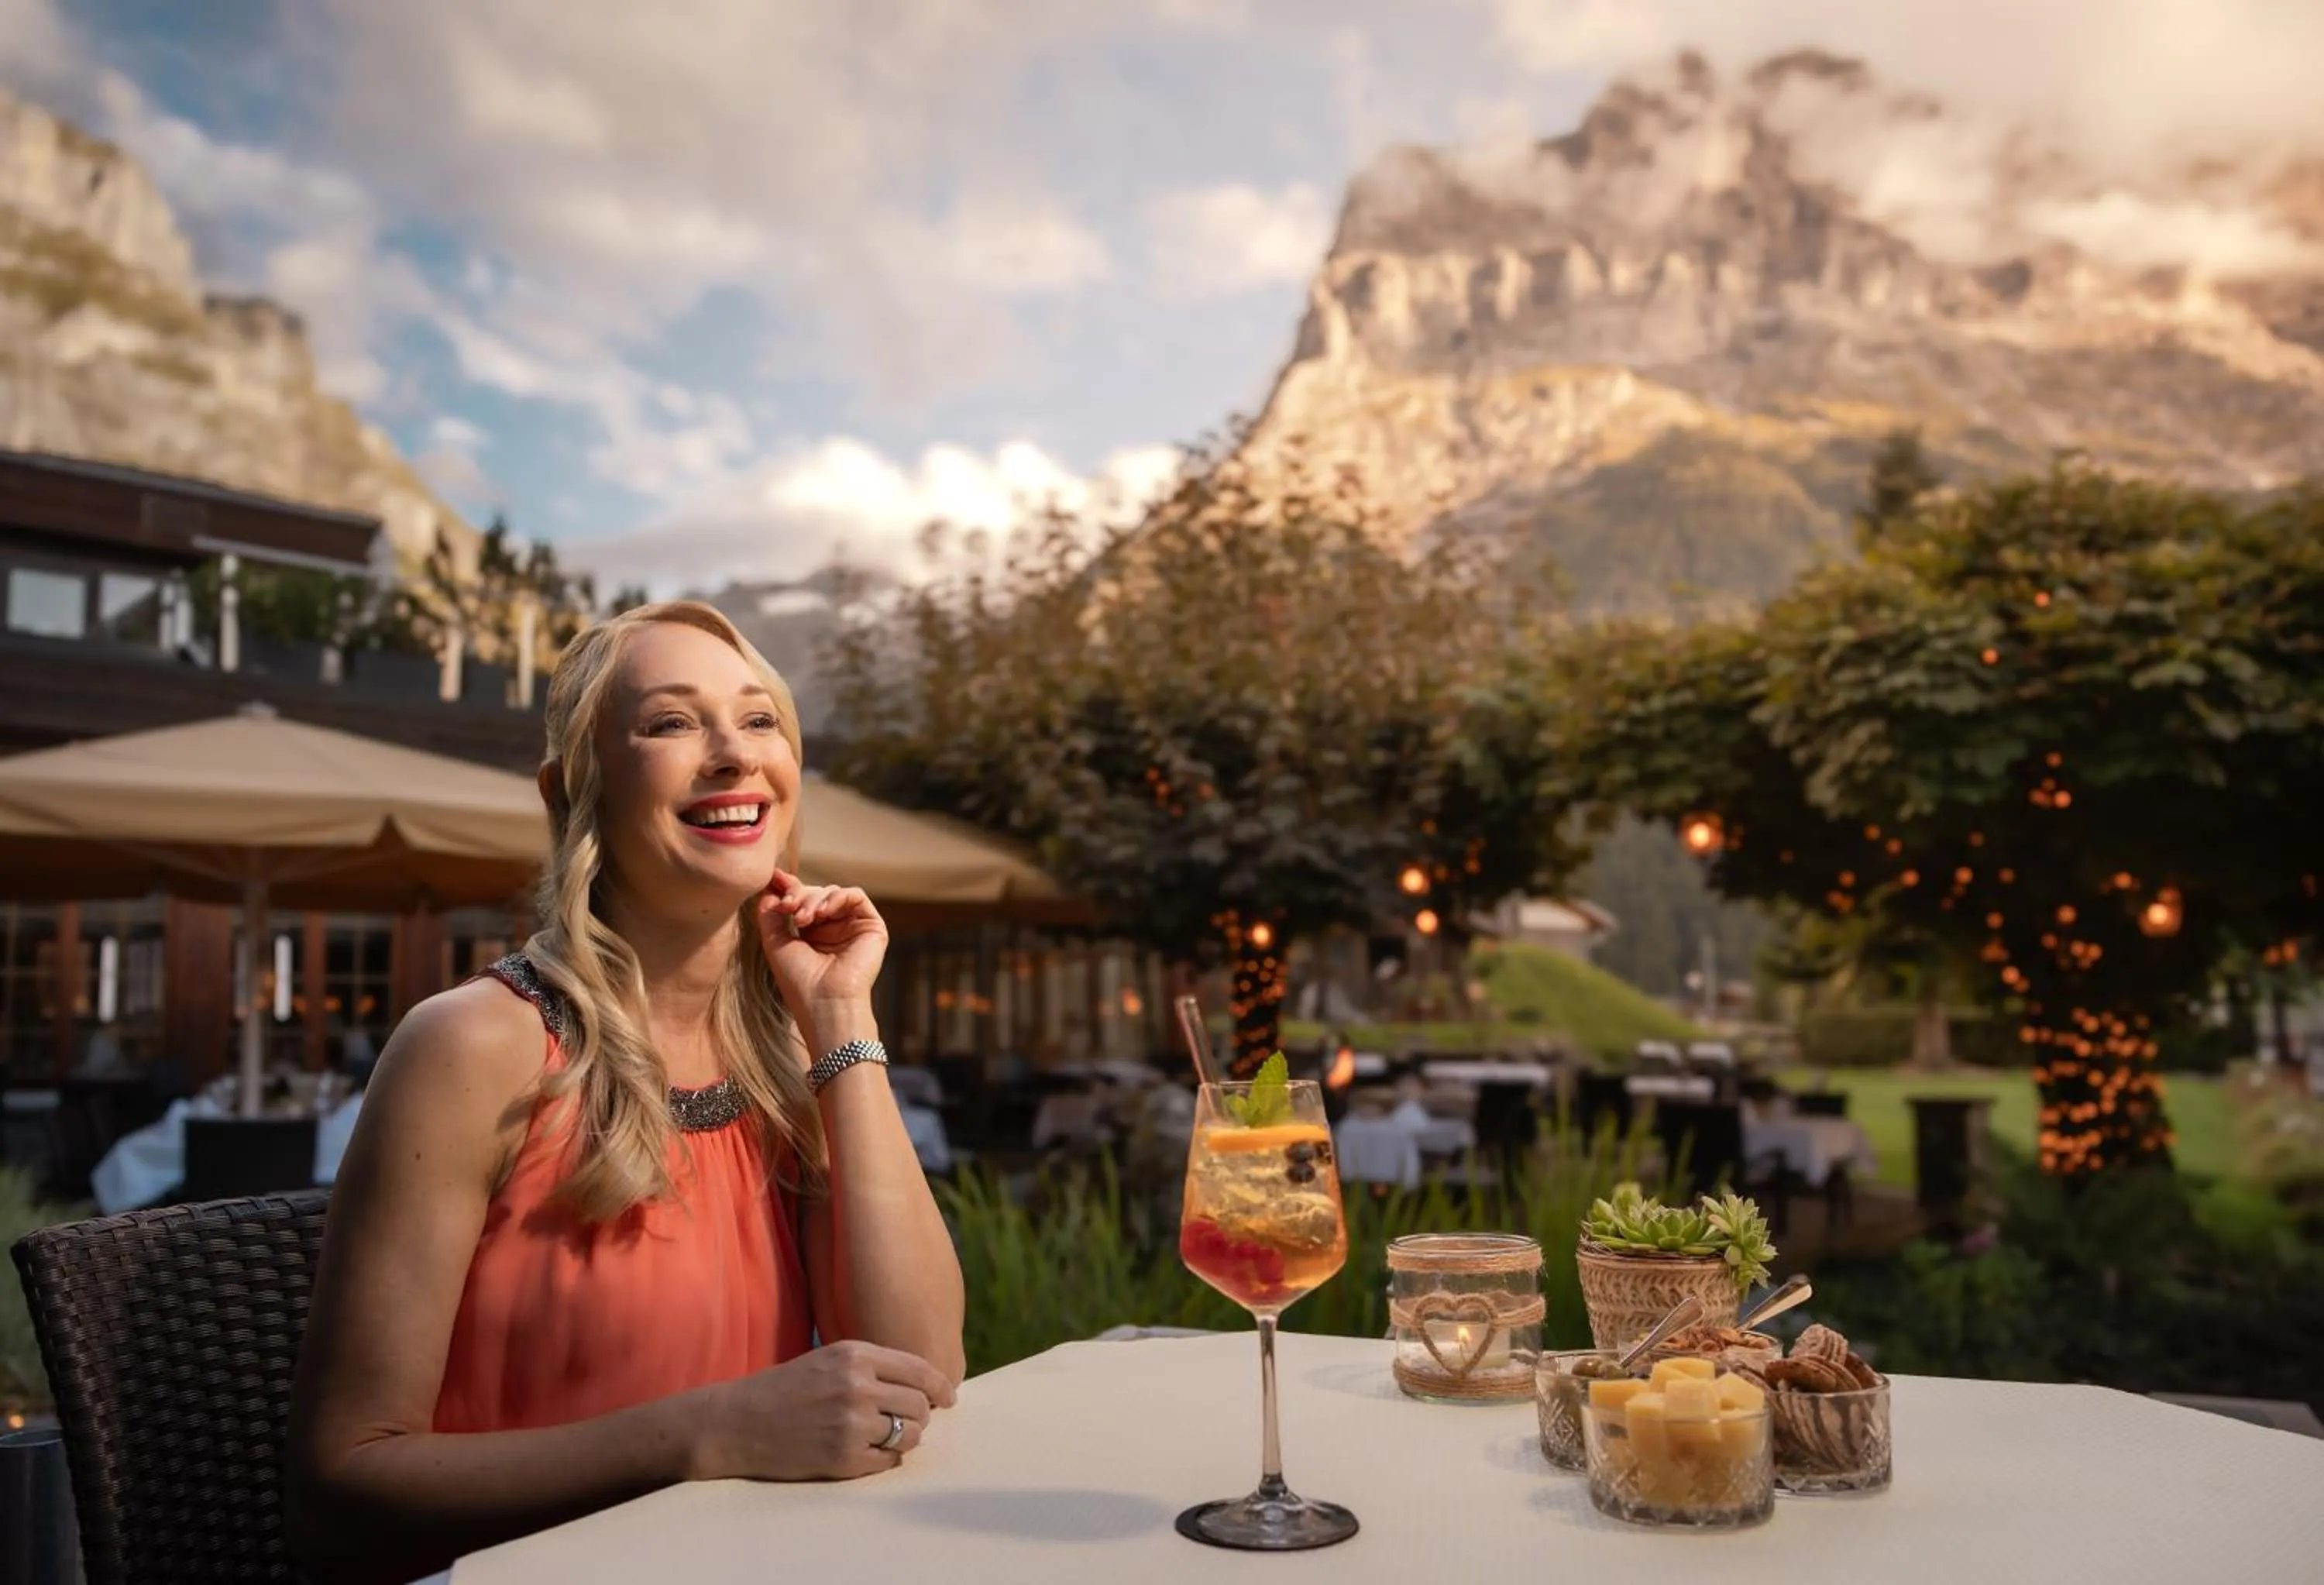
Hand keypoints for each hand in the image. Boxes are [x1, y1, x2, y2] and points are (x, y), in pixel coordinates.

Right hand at [688, 1340, 956, 1481]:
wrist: (738, 1422)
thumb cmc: (785, 1388)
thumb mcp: (829, 1359)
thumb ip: (873, 1366)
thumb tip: (925, 1384)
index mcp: (855, 1355)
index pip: (919, 1370)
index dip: (940, 1386)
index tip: (949, 1397)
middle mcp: (857, 1387)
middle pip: (920, 1404)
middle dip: (922, 1414)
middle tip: (910, 1420)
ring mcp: (851, 1424)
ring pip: (910, 1434)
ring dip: (906, 1437)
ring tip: (888, 1435)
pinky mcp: (843, 1458)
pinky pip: (889, 1461)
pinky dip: (886, 1458)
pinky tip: (869, 1452)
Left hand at [756, 869, 888, 1021]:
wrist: (825, 1003)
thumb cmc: (799, 982)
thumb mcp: (775, 943)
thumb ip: (769, 914)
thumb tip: (768, 888)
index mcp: (813, 934)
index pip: (802, 900)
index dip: (788, 887)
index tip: (773, 878)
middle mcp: (834, 929)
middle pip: (816, 893)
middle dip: (798, 895)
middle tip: (786, 907)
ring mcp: (853, 927)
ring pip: (833, 892)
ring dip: (814, 899)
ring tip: (801, 919)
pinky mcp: (872, 927)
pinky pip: (856, 896)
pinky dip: (837, 897)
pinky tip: (823, 912)